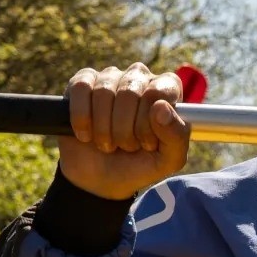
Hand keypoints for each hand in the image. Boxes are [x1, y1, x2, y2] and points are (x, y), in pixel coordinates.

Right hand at [59, 64, 190, 199]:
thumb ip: (176, 135)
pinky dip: (81, 118)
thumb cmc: (142, 164)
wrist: (102, 178)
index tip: (148, 143)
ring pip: (103, 92)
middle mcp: (140, 77)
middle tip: (126, 147)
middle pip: (130, 92)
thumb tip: (161, 107)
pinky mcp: (81, 82)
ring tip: (108, 144)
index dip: (149, 123)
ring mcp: (110, 77)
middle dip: (125, 130)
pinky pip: (80, 89)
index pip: (159, 92)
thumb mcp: (169, 160)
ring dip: (103, 129)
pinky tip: (86, 134)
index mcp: (167, 89)